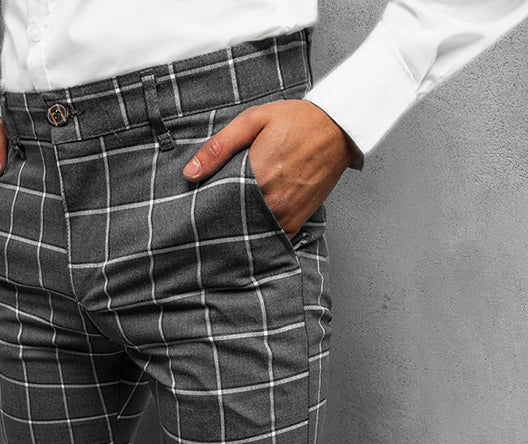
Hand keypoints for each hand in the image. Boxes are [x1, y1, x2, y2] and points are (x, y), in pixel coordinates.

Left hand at [183, 100, 359, 237]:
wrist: (338, 128)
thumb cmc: (297, 121)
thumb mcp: (253, 121)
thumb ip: (219, 147)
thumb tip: (190, 173)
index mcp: (256, 175)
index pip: (217, 202)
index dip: (204, 205)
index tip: (196, 205)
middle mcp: (271, 201)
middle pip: (232, 221)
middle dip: (218, 219)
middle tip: (206, 216)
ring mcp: (284, 215)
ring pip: (250, 233)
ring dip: (238, 228)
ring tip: (228, 219)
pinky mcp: (296, 223)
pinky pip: (270, 238)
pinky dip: (258, 234)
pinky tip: (249, 224)